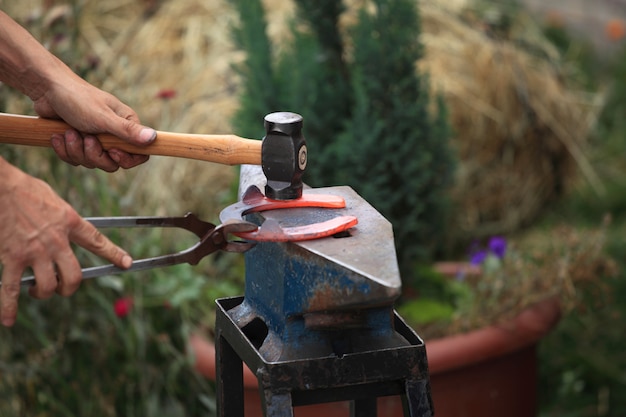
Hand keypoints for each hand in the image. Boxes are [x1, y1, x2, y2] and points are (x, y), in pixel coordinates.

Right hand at [0, 160, 132, 326]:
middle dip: (70, 287)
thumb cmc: (26, 189)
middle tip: (63, 287)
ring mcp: (34, 251)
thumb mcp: (55, 200)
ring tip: (37, 290)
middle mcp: (56, 241)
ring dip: (44, 293)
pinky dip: (9, 307)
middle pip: (74, 276)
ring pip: (48, 286)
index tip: (126, 263)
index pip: (97, 242)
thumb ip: (64, 219)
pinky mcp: (12, 258)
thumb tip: (67, 228)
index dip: (113, 254)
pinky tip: (9, 320)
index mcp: (70, 223)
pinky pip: (11, 288)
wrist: (2, 186)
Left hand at [34, 72, 155, 171]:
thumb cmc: (78, 99)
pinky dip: (64, 150)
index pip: (140, 154)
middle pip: (112, 163)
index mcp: (127, 126)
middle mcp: (114, 135)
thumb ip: (128, 131)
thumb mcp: (104, 117)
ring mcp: (96, 140)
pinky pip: (75, 159)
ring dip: (76, 150)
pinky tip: (59, 135)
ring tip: (68, 132)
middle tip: (85, 137)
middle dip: (94, 154)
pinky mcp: (78, 143)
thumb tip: (154, 138)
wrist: (47, 90)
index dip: (127, 159)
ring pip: (92, 162)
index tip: (113, 152)